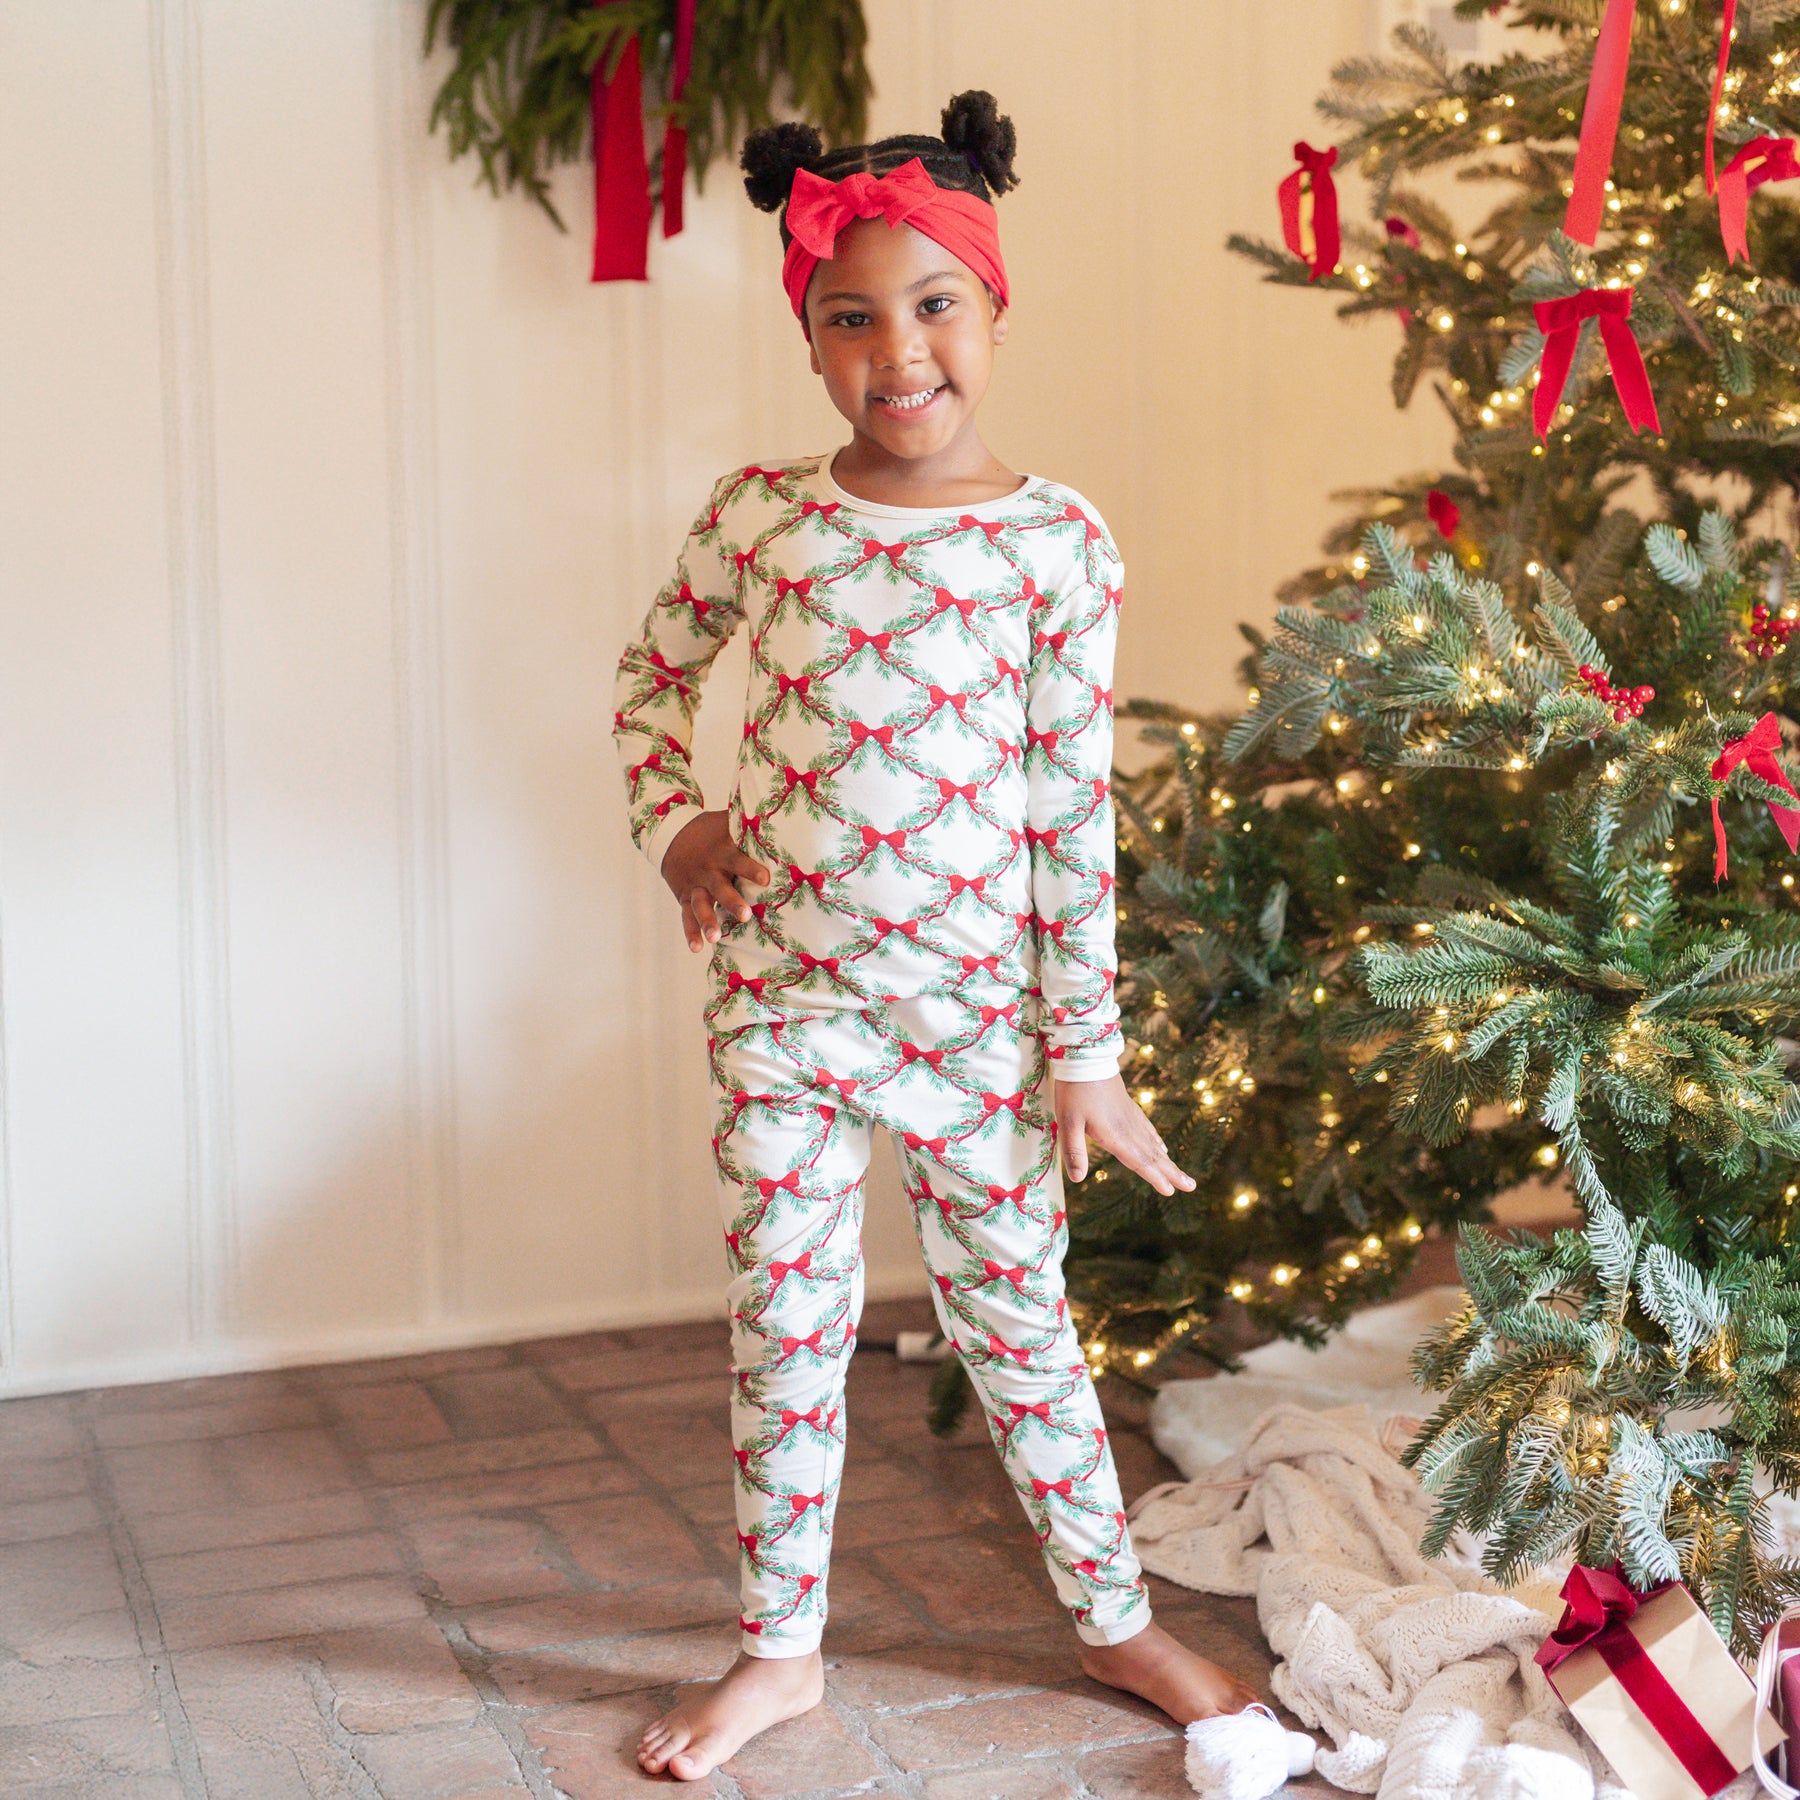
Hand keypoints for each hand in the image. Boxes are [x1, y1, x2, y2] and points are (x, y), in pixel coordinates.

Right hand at [660, 810, 769, 952]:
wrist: (669, 834)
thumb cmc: (709, 831)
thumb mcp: (725, 824)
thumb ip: (748, 825)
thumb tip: (780, 818)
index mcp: (721, 851)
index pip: (737, 860)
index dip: (750, 869)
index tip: (765, 879)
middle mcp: (708, 870)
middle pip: (719, 887)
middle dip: (731, 901)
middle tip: (745, 916)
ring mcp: (695, 886)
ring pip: (700, 905)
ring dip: (707, 921)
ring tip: (715, 938)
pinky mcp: (684, 897)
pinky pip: (686, 917)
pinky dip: (690, 932)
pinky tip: (697, 948)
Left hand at [1052, 1074, 1195, 1196]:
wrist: (1086, 1057)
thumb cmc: (1074, 1091)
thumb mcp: (1068, 1122)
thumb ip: (1074, 1151)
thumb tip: (1078, 1179)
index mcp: (1115, 1135)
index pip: (1139, 1162)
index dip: (1155, 1177)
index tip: (1171, 1191)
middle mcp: (1128, 1128)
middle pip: (1153, 1155)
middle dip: (1172, 1173)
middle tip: (1192, 1187)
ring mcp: (1130, 1117)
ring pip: (1153, 1144)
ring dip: (1168, 1161)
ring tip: (1182, 1175)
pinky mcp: (1128, 1107)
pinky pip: (1147, 1129)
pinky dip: (1157, 1142)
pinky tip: (1162, 1148)